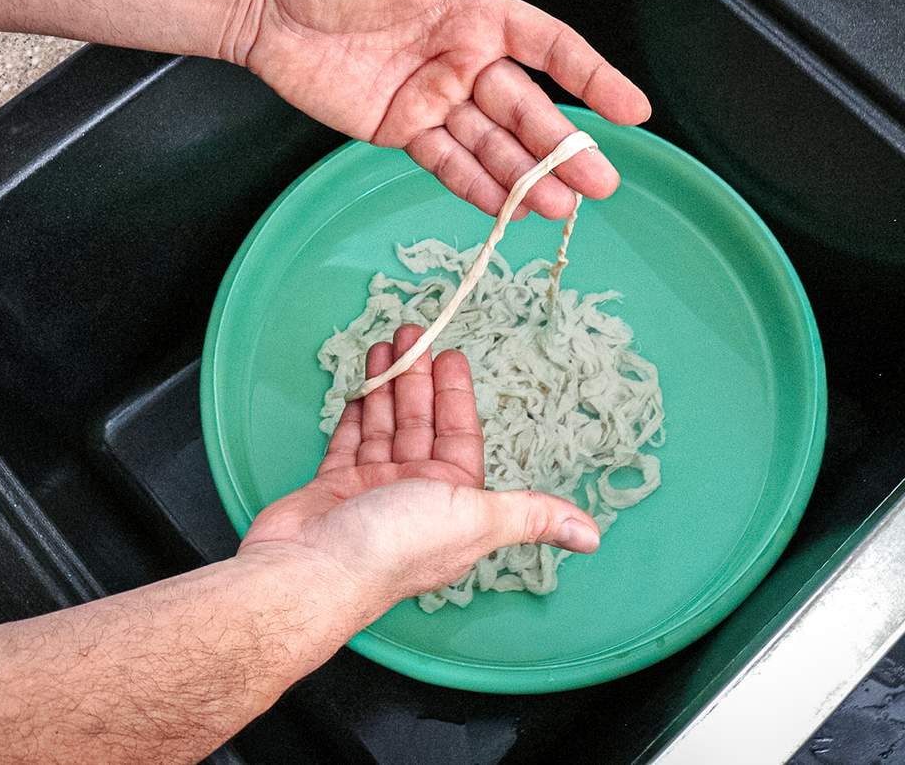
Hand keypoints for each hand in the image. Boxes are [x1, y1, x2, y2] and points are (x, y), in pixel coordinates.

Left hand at [228, 0, 650, 220]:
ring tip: (561, 208)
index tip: (631, 108)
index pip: (550, 46)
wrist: (264, 3)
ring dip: (527, 176)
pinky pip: (446, 162)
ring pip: (493, 144)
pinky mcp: (402, 128)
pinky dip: (476, 187)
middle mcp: (465, 57)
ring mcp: (435, 97)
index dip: (592, 76)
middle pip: (527, 109)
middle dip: (565, 147)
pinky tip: (508, 210)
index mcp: (477, 11)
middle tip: (601, 181)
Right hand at [238, 325, 599, 613]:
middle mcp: (414, 496)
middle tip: (414, 332)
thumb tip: (592, 537)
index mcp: (454, 501)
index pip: (461, 435)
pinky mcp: (332, 488)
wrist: (312, 572)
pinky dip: (355, 412)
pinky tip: (361, 386)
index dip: (457, 394)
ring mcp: (370, 491)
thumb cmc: (394, 545)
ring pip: (384, 427)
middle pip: (421, 424)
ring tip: (386, 344)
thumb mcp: (476, 520)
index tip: (451, 353)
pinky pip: (348, 440)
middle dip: (418, 378)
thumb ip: (530, 516)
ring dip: (387, 386)